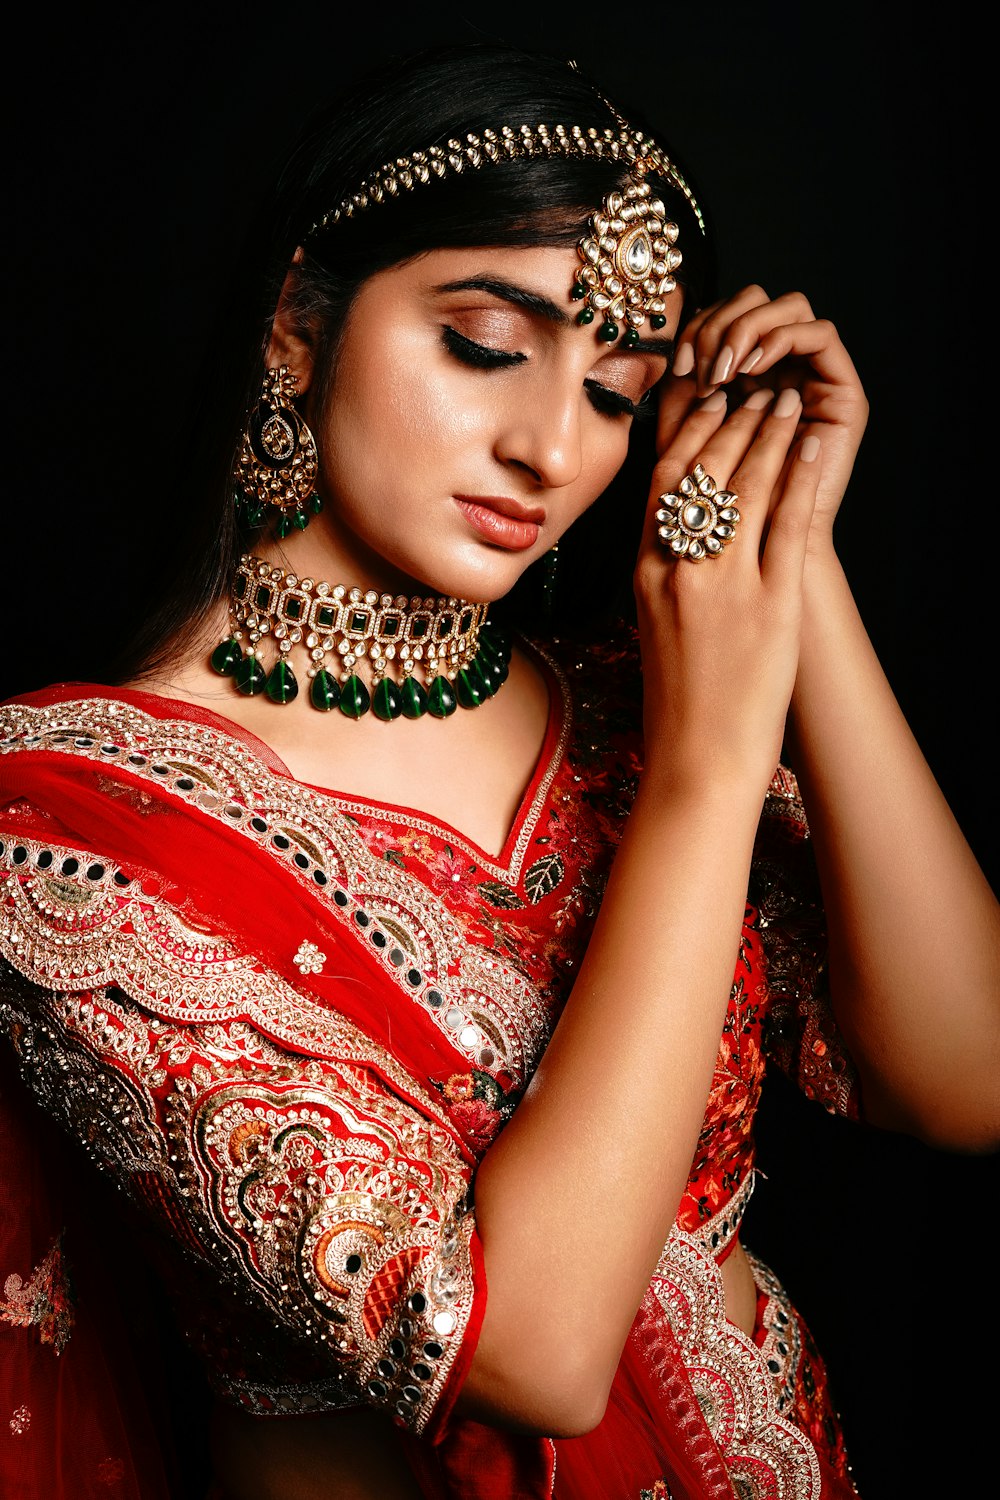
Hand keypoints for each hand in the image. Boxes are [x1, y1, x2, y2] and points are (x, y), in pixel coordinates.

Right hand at [635, 379, 820, 794]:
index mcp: (647, 575)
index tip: (708, 404)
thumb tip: (678, 537)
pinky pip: (785, 529)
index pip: (663, 484)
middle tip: (753, 387)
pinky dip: (798, 482)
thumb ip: (663, 577)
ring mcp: (724, 586)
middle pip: (704, 475)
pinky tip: (809, 450)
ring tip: (782, 403)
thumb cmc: (677, 702)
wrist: (698, 757)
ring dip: (768, 437)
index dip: (689, 434)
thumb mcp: (652, 628)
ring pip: (745, 490)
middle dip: (732, 422)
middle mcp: (680, 571)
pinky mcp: (768, 605)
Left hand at [659, 287, 867, 541]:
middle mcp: (784, 366)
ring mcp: (815, 375)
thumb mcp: (685, 445)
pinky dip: (781, 340)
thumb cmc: (720, 509)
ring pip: (790, 306)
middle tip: (701, 369)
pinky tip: (752, 370)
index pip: (726, 315)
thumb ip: (678, 401)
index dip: (698, 329)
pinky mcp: (843, 389)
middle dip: (720, 325)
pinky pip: (820, 334)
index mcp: (747, 373)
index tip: (678, 367)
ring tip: (725, 372)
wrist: (761, 552)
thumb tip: (670, 349)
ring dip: (748, 330)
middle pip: (758, 299)